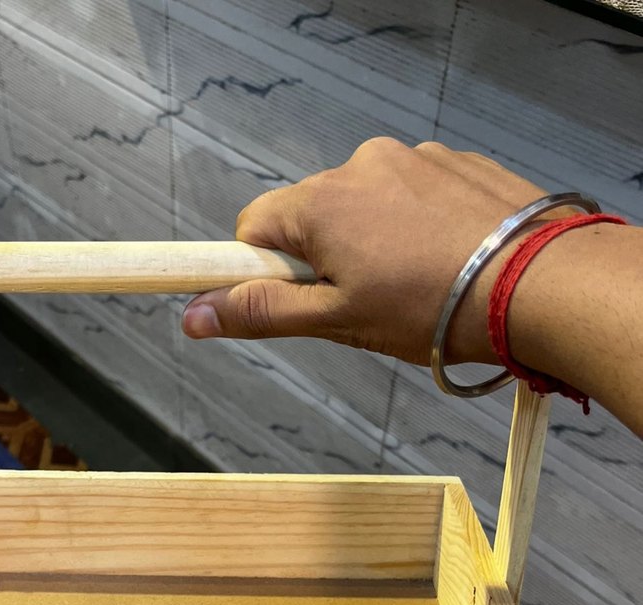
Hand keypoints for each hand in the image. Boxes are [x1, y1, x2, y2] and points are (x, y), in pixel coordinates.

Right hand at [181, 138, 547, 366]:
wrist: (538, 283)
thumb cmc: (429, 308)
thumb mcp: (336, 321)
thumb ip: (261, 313)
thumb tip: (193, 316)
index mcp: (321, 202)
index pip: (253, 226)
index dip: (263, 270)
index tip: (297, 299)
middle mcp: (360, 164)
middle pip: (308, 213)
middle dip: (319, 256)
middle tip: (360, 300)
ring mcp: (412, 157)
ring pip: (361, 204)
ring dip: (367, 238)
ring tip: (409, 283)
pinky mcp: (453, 161)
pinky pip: (407, 192)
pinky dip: (409, 223)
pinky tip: (440, 257)